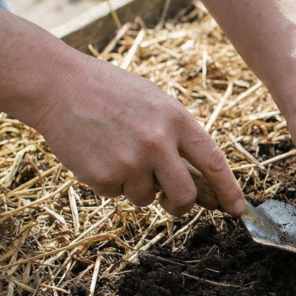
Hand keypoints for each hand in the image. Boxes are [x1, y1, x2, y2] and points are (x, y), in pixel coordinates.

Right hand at [33, 58, 245, 216]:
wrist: (57, 86)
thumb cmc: (111, 93)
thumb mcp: (156, 103)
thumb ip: (179, 137)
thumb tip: (201, 177)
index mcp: (176, 120)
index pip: (213, 162)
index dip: (228, 189)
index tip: (237, 208)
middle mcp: (157, 143)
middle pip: (185, 194)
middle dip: (181, 205)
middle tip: (172, 203)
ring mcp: (130, 161)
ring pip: (147, 198)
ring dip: (136, 187)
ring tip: (117, 155)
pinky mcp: (103, 176)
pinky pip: (116, 194)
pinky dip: (110, 183)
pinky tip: (98, 154)